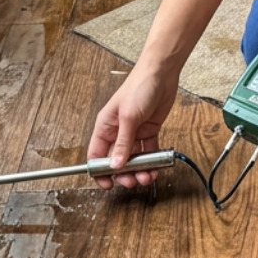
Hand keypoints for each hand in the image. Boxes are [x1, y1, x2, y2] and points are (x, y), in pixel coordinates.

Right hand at [87, 67, 177, 188]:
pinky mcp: (149, 131)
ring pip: (133, 158)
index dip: (100, 171)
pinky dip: (152, 162)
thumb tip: (116, 165)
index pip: (97, 154)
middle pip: (117, 160)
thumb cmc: (139, 87)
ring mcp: (134, 132)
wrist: (161, 73)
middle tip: (132, 181)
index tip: (108, 184)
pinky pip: (148, 151)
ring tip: (147, 177)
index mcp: (105, 126)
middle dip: (124, 173)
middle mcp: (118, 131)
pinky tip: (155, 169)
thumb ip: (123, 142)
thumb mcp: (129, 117)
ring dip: (139, 170)